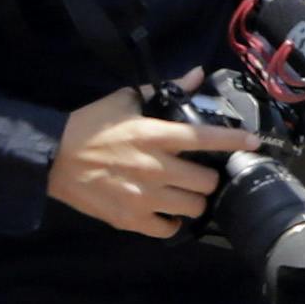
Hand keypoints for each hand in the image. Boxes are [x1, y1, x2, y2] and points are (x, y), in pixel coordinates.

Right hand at [46, 89, 254, 238]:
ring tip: (182, 194)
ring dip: (192, 200)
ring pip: (193, 207)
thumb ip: (165, 91)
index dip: (234, 141)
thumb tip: (197, 74)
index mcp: (155, 136)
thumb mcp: (125, 101)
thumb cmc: (90, 126)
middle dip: (207, 177)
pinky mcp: (130, 219)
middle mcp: (154, 168)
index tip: (254, 143)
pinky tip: (164, 211)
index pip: (205, 139)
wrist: (51, 158)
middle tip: (197, 174)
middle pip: (207, 181)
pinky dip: (171, 222)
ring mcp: (143, 197)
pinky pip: (169, 229)